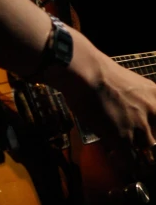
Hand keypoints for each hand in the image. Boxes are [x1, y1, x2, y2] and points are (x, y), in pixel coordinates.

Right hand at [48, 34, 155, 159]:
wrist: (84, 71)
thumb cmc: (98, 71)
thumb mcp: (129, 83)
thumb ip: (137, 100)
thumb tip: (131, 112)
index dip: (151, 131)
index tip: (144, 135)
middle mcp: (153, 111)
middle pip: (155, 139)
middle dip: (143, 141)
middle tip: (130, 140)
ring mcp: (140, 126)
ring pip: (146, 151)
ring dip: (134, 151)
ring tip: (120, 148)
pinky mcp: (124, 139)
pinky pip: (131, 161)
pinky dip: (122, 161)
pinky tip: (113, 155)